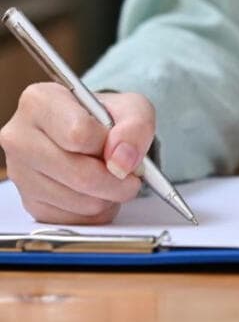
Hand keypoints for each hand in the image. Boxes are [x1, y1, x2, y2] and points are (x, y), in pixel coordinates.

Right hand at [0, 84, 155, 225]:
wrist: (91, 135)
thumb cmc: (106, 118)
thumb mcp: (132, 108)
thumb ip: (135, 127)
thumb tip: (121, 161)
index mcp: (40, 101)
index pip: (79, 134)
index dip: (111, 146)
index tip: (121, 147)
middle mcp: (20, 137)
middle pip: (79, 174)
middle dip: (117, 180)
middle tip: (131, 176)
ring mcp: (21, 173)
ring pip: (80, 201)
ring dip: (109, 197)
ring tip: (111, 179)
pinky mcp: (30, 203)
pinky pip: (75, 219)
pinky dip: (97, 211)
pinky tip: (97, 192)